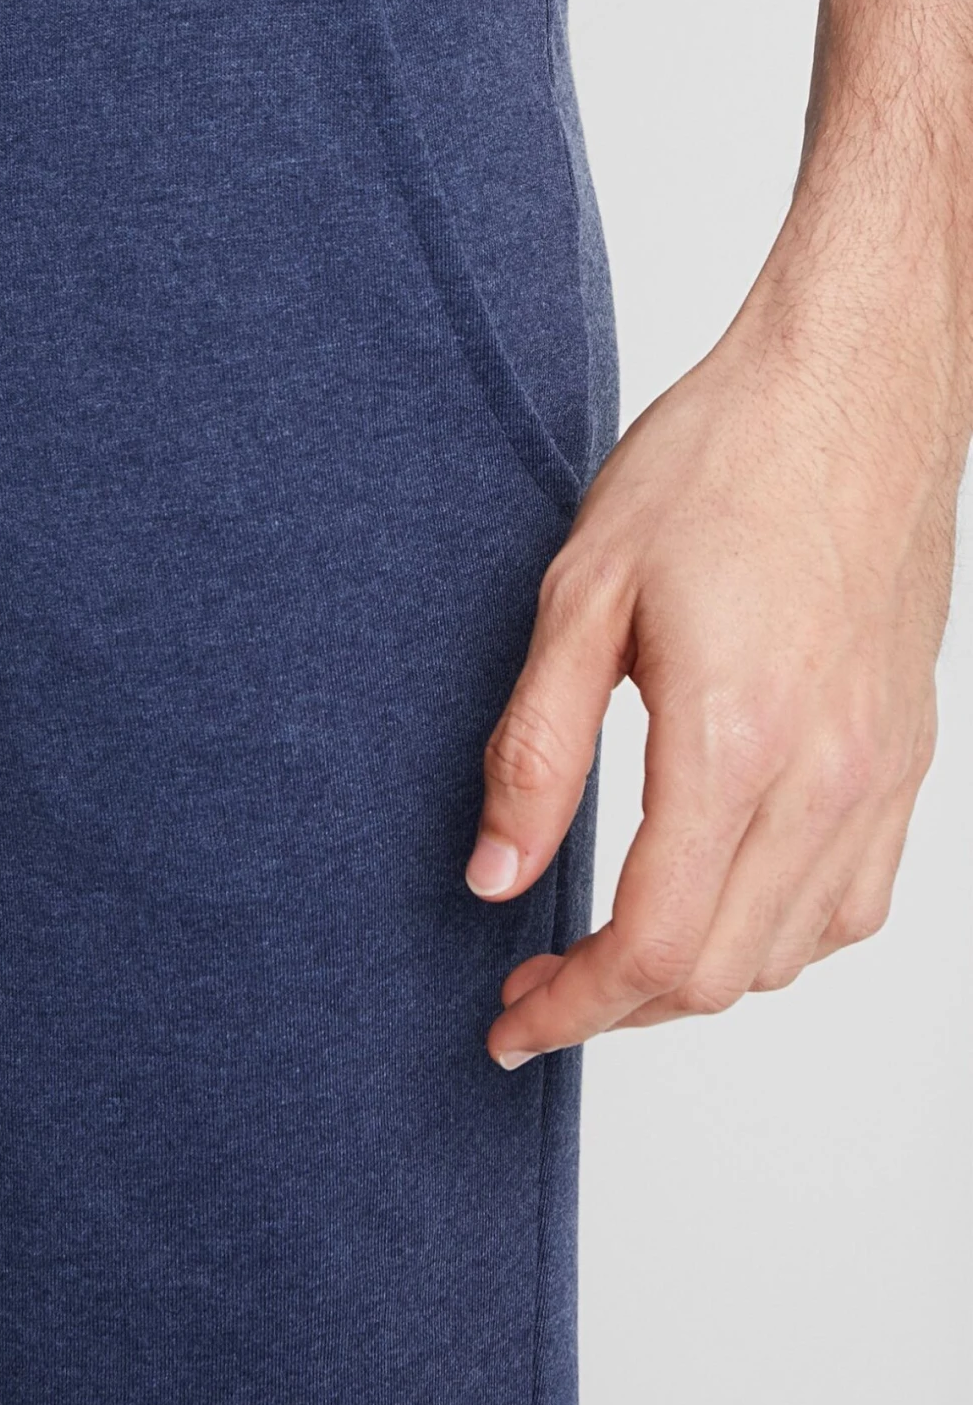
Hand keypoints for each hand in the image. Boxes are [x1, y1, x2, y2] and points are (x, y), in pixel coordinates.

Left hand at [467, 246, 961, 1067]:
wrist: (851, 385)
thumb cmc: (720, 460)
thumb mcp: (583, 592)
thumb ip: (536, 748)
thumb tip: (497, 875)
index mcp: (735, 740)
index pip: (653, 945)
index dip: (571, 1007)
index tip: (511, 1019)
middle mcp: (826, 776)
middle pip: (720, 972)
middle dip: (616, 1007)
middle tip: (537, 987)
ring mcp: (882, 770)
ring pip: (792, 953)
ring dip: (694, 977)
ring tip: (613, 947)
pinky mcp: (907, 751)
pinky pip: (855, 900)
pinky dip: (780, 935)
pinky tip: (722, 899)